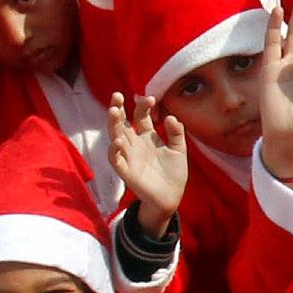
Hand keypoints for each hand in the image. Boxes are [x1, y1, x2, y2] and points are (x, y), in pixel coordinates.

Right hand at [107, 94, 187, 232]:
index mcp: (147, 137)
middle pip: (122, 123)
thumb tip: (170, 117)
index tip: (151, 99)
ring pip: (114, 137)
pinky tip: (118, 142)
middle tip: (117, 95)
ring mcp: (128, 157)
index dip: (143, 107)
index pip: (141, 117)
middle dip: (117, 109)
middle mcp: (134, 144)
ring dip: (113, 125)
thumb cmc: (174, 173)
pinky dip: (115, 151)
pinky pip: (115, 160)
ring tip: (114, 111)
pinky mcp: (126, 172)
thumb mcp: (179, 150)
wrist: (171, 197)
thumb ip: (176, 133)